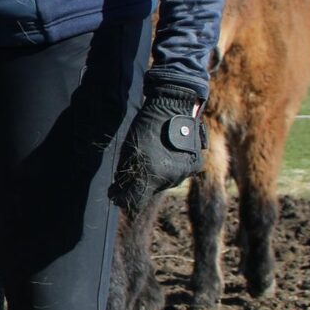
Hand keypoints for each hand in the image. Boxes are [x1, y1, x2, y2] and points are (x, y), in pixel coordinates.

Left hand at [110, 89, 205, 209]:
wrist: (173, 107)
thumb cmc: (146, 126)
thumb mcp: (127, 150)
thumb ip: (124, 174)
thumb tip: (117, 192)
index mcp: (151, 174)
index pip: (134, 202)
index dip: (121, 200)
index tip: (114, 195)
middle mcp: (169, 178)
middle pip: (149, 192)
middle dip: (139, 185)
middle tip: (133, 171)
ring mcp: (184, 174)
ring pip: (164, 184)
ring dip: (155, 177)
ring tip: (152, 157)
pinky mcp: (195, 167)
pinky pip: (178, 175)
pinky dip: (170, 169)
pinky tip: (166, 155)